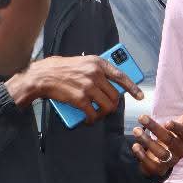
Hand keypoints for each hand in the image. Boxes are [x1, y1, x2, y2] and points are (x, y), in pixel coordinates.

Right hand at [7, 55, 143, 123]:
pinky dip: (92, 120)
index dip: (133, 87)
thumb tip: (112, 85)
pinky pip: (93, 114)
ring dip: (104, 114)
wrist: (42, 76)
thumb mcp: (83, 62)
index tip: (140, 96)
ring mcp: (88, 87)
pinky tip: (88, 120)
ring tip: (98, 114)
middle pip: (115, 95)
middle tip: (107, 109)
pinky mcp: (80, 99)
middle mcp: (96, 74)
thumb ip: (98, 71)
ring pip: (107, 106)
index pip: (121, 76)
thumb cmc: (63, 69)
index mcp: (98, 63)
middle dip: (113, 105)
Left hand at [132, 92, 182, 176]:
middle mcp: (180, 151)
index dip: (178, 129)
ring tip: (135, 130)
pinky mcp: (158, 169)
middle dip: (155, 128)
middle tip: (141, 116)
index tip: (167, 122)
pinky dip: (142, 156)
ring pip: (160, 153)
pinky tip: (135, 146)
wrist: (165, 157)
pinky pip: (151, 165)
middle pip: (169, 140)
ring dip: (146, 141)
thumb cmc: (174, 136)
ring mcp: (170, 162)